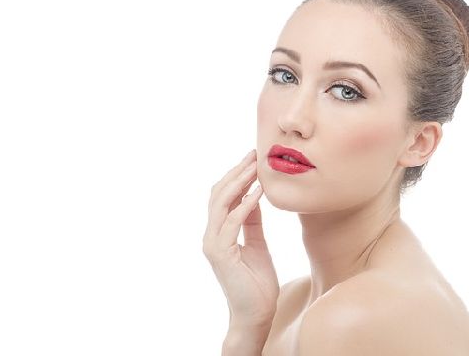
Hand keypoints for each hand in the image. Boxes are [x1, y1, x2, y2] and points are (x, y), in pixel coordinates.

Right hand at [203, 149, 279, 327]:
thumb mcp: (257, 243)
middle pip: (218, 195)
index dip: (236, 176)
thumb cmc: (257, 282)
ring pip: (220, 204)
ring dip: (239, 183)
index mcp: (219, 232)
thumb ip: (252, 221)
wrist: (256, 314)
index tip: (253, 159)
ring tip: (255, 167)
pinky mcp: (220, 253)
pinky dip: (244, 205)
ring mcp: (212, 244)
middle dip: (236, 173)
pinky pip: (232, 223)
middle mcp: (211, 235)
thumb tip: (254, 196)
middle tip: (253, 155)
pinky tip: (258, 192)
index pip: (223, 196)